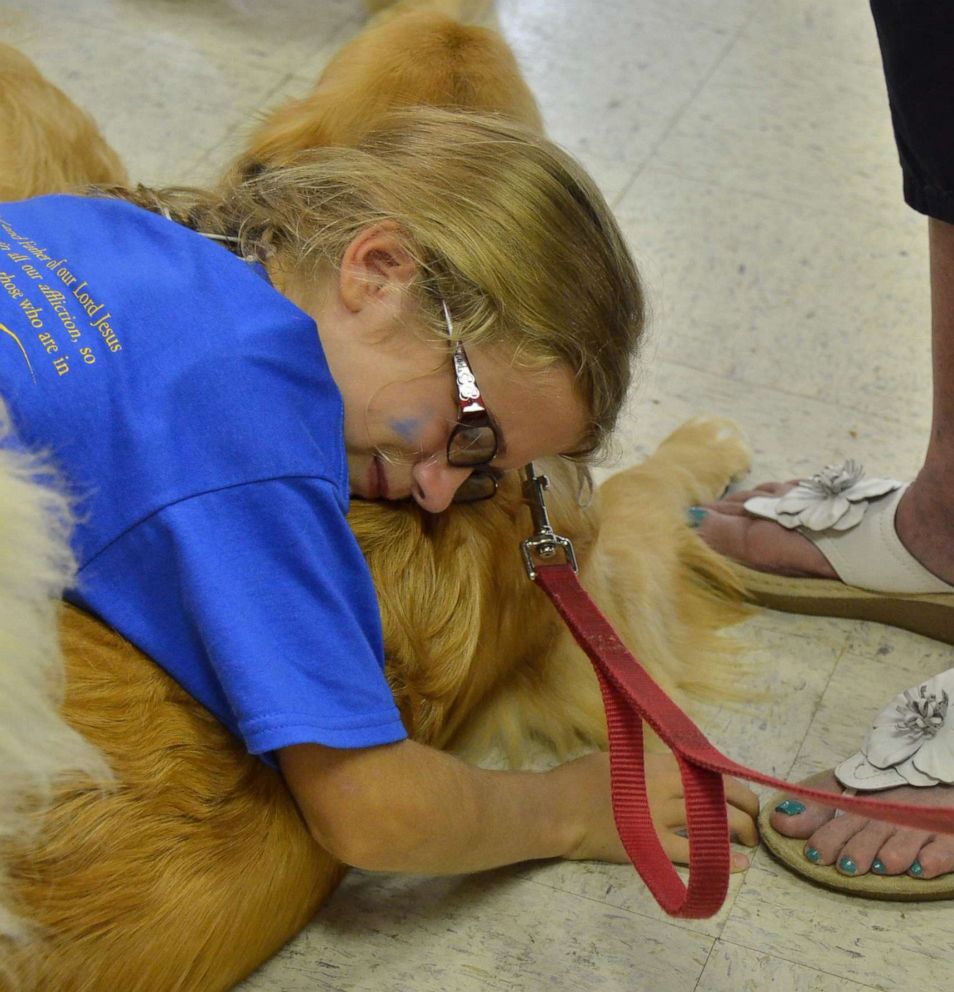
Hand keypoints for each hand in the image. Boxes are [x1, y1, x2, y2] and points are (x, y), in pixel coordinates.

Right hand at [553, 750, 759, 869]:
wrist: (558, 809)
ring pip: (714, 824)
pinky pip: (696, 855)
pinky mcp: (652, 847)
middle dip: (745, 810)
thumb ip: (649, 765)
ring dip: (739, 834)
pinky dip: (721, 861)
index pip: (710, 771)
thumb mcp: (619, 758)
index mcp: (658, 762)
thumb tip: (670, 771)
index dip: (735, 785)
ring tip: (748, 842)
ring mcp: (660, 818)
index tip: (744, 795)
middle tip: (753, 822)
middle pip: (720, 797)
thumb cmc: (579, 779)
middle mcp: (666, 787)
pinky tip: (739, 866)